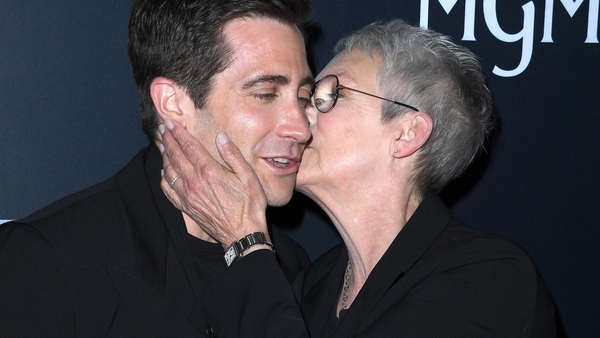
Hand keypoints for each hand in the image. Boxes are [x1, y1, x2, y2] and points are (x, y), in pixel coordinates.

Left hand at [159, 120, 267, 248]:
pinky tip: (164, 172)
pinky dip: (164, 178)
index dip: (179, 133)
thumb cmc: (249, 205)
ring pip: (169, 171)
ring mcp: (188, 196)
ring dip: (164, 156)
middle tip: (162, 128)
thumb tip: (221, 137)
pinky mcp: (186, 207)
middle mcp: (195, 182)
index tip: (171, 123)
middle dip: (168, 140)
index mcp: (209, 171)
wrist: (242, 234)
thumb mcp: (248, 176)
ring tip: (161, 145)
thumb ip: (233, 154)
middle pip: (176, 156)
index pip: (189, 146)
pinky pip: (168, 190)